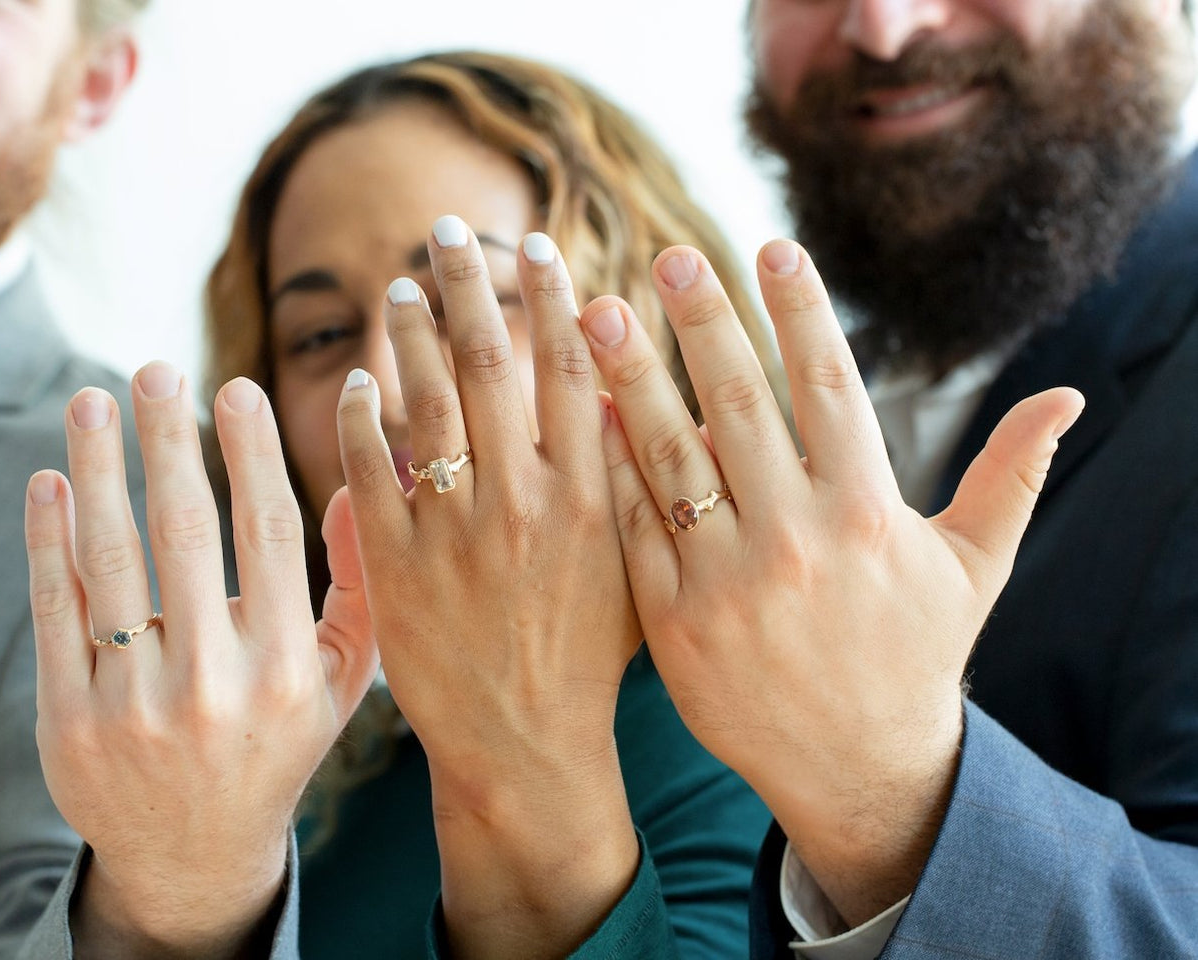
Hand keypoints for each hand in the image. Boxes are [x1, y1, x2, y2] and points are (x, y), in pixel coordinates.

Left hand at [23, 363, 377, 958]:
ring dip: (97, 468)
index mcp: (286, 671)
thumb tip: (360, 483)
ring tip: (90, 401)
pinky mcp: (67, 723)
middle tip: (155, 369)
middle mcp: (212, 688)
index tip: (233, 388)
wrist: (194, 857)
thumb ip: (362, 588)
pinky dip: (47, 538)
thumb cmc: (275, 747)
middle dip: (168, 438)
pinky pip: (54, 610)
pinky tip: (50, 482)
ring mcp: (133, 707)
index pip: (269, 535)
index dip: (250, 453)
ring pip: (109, 560)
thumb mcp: (343, 682)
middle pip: (185, 532)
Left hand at [336, 220, 640, 958]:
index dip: (550, 301)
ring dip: (407, 335)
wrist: (527, 748)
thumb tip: (618, 389)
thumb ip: (627, 480)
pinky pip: (369, 469)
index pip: (569, 371)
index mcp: (589, 498)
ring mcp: (453, 533)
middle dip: (466, 286)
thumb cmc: (590, 660)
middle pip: (488, 366)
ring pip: (423, 405)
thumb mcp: (635, 569)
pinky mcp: (396, 566)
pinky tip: (358, 379)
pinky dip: (361, 416)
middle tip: (445, 229)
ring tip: (398, 288)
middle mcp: (520, 503)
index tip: (535, 248)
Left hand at [582, 241, 1083, 926]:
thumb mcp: (973, 568)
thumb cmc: (914, 655)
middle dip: (703, 321)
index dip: (801, 310)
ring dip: (632, 379)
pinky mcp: (677, 621)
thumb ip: (1011, 476)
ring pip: (673, 458)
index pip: (831, 386)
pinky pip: (640, 528)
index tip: (772, 246)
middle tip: (669, 255)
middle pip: (741, 405)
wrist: (856, 767)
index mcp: (869, 513)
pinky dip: (615, 469)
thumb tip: (1068, 396)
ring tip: (598, 314)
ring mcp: (730, 581)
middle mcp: (798, 539)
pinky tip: (590, 414)